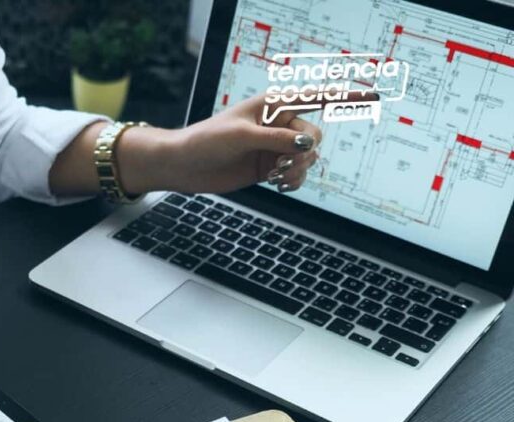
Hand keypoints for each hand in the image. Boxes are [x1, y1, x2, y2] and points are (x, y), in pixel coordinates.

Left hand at [126, 94, 325, 194]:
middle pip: (313, 136)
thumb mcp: (242, 137)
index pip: (314, 98)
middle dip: (304, 153)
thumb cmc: (206, 141)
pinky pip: (296, 175)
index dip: (344, 97)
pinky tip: (280, 186)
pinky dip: (294, 182)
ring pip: (307, 158)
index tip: (374, 97)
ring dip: (298, 170)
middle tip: (282, 166)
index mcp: (272, 105)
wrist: (184, 166)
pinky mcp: (269, 167)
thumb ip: (276, 140)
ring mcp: (274, 147)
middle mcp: (277, 124)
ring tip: (277, 177)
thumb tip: (307, 145)